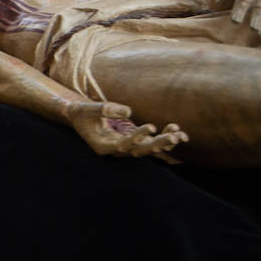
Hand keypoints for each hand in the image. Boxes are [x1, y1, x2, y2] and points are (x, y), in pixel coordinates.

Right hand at [69, 101, 187, 159]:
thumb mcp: (88, 109)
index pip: (123, 146)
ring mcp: (125, 146)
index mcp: (103, 146)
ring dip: (163, 143)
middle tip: (173, 137)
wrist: (80, 117)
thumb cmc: (82, 113)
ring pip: (147, 149)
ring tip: (180, 135)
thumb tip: (129, 112)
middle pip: (139, 151)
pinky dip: (162, 137)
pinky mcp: (132, 140)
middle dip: (157, 144)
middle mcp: (116, 150)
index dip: (137, 138)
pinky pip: (149, 142)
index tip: (150, 126)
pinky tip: (176, 130)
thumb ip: (105, 109)